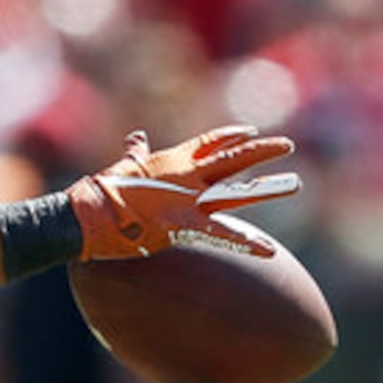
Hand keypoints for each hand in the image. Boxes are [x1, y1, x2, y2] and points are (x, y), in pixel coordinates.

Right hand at [67, 126, 299, 259]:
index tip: (251, 131)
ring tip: (295, 183)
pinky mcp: (182, 225)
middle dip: (260, 152)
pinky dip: (246, 243)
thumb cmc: (99, 192)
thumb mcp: (121, 167)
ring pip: (236, 191)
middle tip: (286, 146)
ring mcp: (187, 200)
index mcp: (171, 161)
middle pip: (231, 160)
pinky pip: (221, 234)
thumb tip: (135, 137)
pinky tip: (269, 250)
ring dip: (266, 188)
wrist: (87, 214)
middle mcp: (185, 176)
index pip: (208, 143)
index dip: (231, 136)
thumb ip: (134, 152)